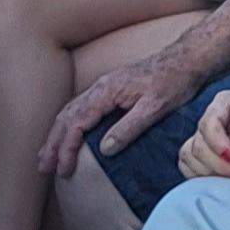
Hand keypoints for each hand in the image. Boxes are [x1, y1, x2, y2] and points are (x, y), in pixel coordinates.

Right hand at [45, 54, 205, 176]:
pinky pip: (80, 108)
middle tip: (43, 168)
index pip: (77, 124)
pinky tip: (67, 135)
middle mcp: (99, 88)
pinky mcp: (110, 90)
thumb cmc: (174, 82)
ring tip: (48, 156)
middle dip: (52, 144)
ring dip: (56, 135)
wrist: (186, 59)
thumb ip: (129, 128)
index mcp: (106, 92)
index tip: (63, 169)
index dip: (67, 148)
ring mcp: (103, 87)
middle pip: (66, 118)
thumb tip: (104, 150)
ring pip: (70, 112)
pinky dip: (68, 125)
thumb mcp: (155, 108)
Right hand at [179, 82, 229, 181]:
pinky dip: (202, 175)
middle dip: (218, 163)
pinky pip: (191, 165)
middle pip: (198, 144)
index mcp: (225, 103)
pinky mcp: (209, 151)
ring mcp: (208, 136)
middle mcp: (212, 119)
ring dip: (210, 171)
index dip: (216, 142)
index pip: (209, 122)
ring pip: (190, 156)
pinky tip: (224, 182)